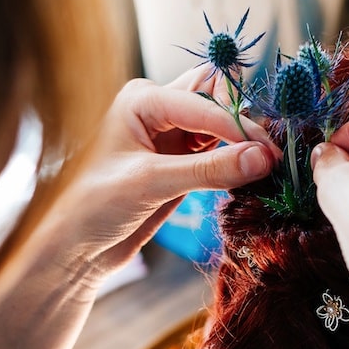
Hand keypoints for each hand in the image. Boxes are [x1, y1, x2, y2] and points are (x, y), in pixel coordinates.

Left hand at [51, 69, 277, 279]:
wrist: (77, 248)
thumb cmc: (94, 207)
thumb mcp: (151, 184)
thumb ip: (208, 170)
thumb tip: (262, 158)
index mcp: (142, 100)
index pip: (204, 101)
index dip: (238, 126)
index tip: (268, 153)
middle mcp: (158, 109)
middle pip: (217, 100)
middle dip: (244, 124)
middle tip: (271, 156)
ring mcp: (170, 134)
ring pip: (221, 125)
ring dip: (243, 143)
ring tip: (267, 167)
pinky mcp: (181, 160)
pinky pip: (219, 150)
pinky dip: (236, 160)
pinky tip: (251, 176)